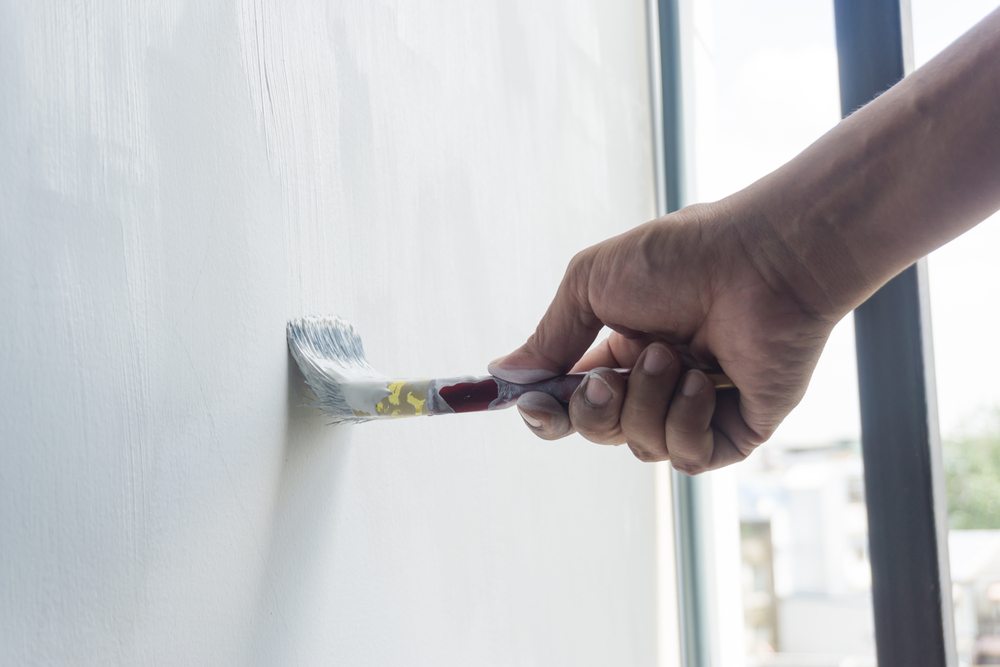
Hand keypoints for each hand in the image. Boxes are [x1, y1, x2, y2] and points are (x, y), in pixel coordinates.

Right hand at [489, 200, 839, 472]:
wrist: (761, 259)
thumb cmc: (682, 258)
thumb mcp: (592, 283)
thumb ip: (549, 335)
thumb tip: (504, 374)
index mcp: (621, 349)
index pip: (572, 400)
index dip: (549, 409)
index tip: (533, 403)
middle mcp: (656, 382)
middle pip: (598, 429)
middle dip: (596, 409)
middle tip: (612, 378)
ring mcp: (696, 408)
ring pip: (640, 444)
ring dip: (647, 402)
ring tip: (675, 356)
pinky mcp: (735, 429)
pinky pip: (688, 457)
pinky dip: (686, 422)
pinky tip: (705, 382)